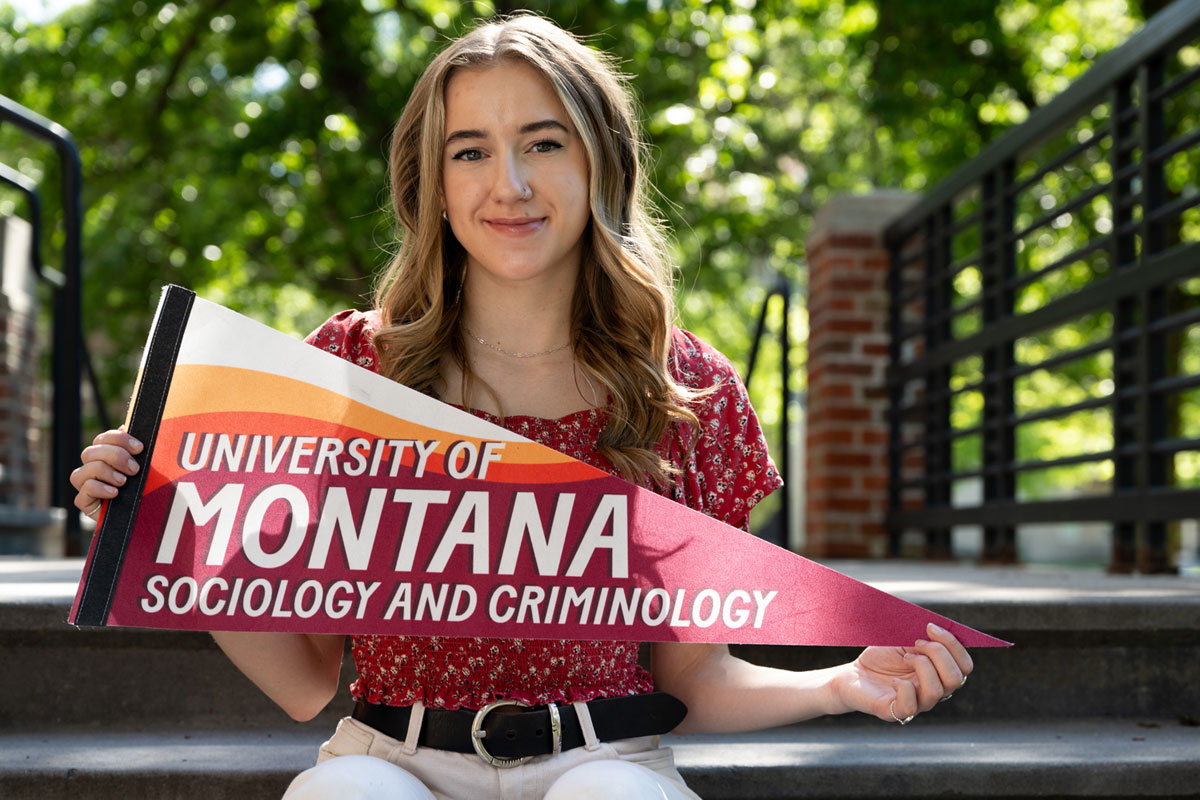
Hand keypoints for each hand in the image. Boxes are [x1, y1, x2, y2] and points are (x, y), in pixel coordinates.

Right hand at [70, 428, 143, 517]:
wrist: (146, 518)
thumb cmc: (147, 489)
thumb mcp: (146, 468)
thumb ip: (136, 450)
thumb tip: (125, 426)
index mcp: (106, 456)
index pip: (103, 438)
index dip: (120, 439)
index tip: (140, 448)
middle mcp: (93, 468)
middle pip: (90, 452)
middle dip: (115, 457)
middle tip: (135, 469)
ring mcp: (86, 486)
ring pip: (82, 470)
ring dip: (106, 473)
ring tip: (124, 482)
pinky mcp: (84, 502)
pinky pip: (83, 490)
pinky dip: (99, 488)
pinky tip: (115, 493)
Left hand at [832, 622, 972, 723]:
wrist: (853, 674)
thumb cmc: (881, 658)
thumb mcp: (905, 641)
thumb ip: (925, 638)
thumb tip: (938, 628)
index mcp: (940, 674)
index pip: (965, 666)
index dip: (953, 645)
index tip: (930, 627)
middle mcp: (934, 691)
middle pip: (956, 678)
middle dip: (938, 653)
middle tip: (915, 642)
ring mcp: (917, 704)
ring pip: (937, 690)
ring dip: (921, 665)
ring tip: (905, 657)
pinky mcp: (896, 712)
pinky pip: (911, 705)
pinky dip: (904, 687)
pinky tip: (894, 680)